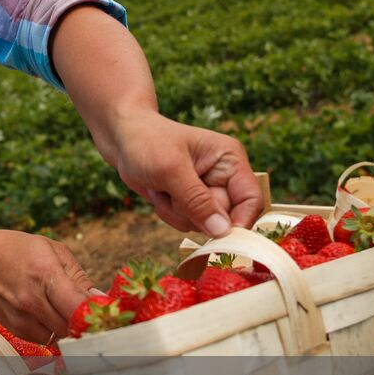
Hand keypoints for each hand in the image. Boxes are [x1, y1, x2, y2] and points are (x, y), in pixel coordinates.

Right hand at [0, 228, 98, 341]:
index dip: (96, 314)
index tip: (106, 312)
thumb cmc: (15, 250)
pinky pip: (46, 339)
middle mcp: (32, 302)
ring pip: (61, 338)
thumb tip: (101, 301)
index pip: (78, 307)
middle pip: (73, 328)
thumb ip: (79, 278)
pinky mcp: (16, 331)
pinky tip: (46, 312)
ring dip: (68, 327)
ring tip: (62, 307)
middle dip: (84, 321)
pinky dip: (52, 330)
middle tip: (87, 310)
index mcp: (44, 275)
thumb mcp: (52, 250)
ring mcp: (21, 320)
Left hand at [107, 109, 260, 235]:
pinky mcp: (191, 201)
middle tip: (171, 193)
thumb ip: (197, 201)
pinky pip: (187, 223)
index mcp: (230, 159)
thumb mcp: (171, 170)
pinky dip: (169, 213)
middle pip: (225, 218)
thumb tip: (222, 231)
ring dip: (178, 213)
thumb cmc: (147, 142)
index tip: (218, 236)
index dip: (240, 221)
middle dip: (194, 213)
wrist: (121, 138)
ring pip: (204, 224)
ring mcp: (207, 191)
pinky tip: (158, 192)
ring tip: (162, 188)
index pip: (251, 199)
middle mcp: (224, 176)